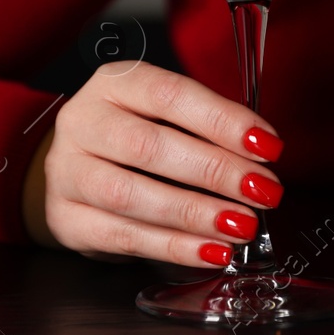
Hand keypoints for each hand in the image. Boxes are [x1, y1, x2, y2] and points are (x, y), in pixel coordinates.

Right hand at [31, 61, 284, 267]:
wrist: (77, 169)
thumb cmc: (134, 134)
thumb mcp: (164, 114)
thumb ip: (206, 127)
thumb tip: (260, 156)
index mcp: (114, 83)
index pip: (170, 94)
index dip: (222, 120)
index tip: (266, 145)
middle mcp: (82, 122)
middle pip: (148, 146)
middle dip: (214, 170)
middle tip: (262, 190)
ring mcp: (67, 172)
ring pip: (130, 195)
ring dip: (194, 214)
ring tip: (241, 225)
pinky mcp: (66, 220)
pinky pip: (123, 236)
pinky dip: (174, 247)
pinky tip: (211, 251)